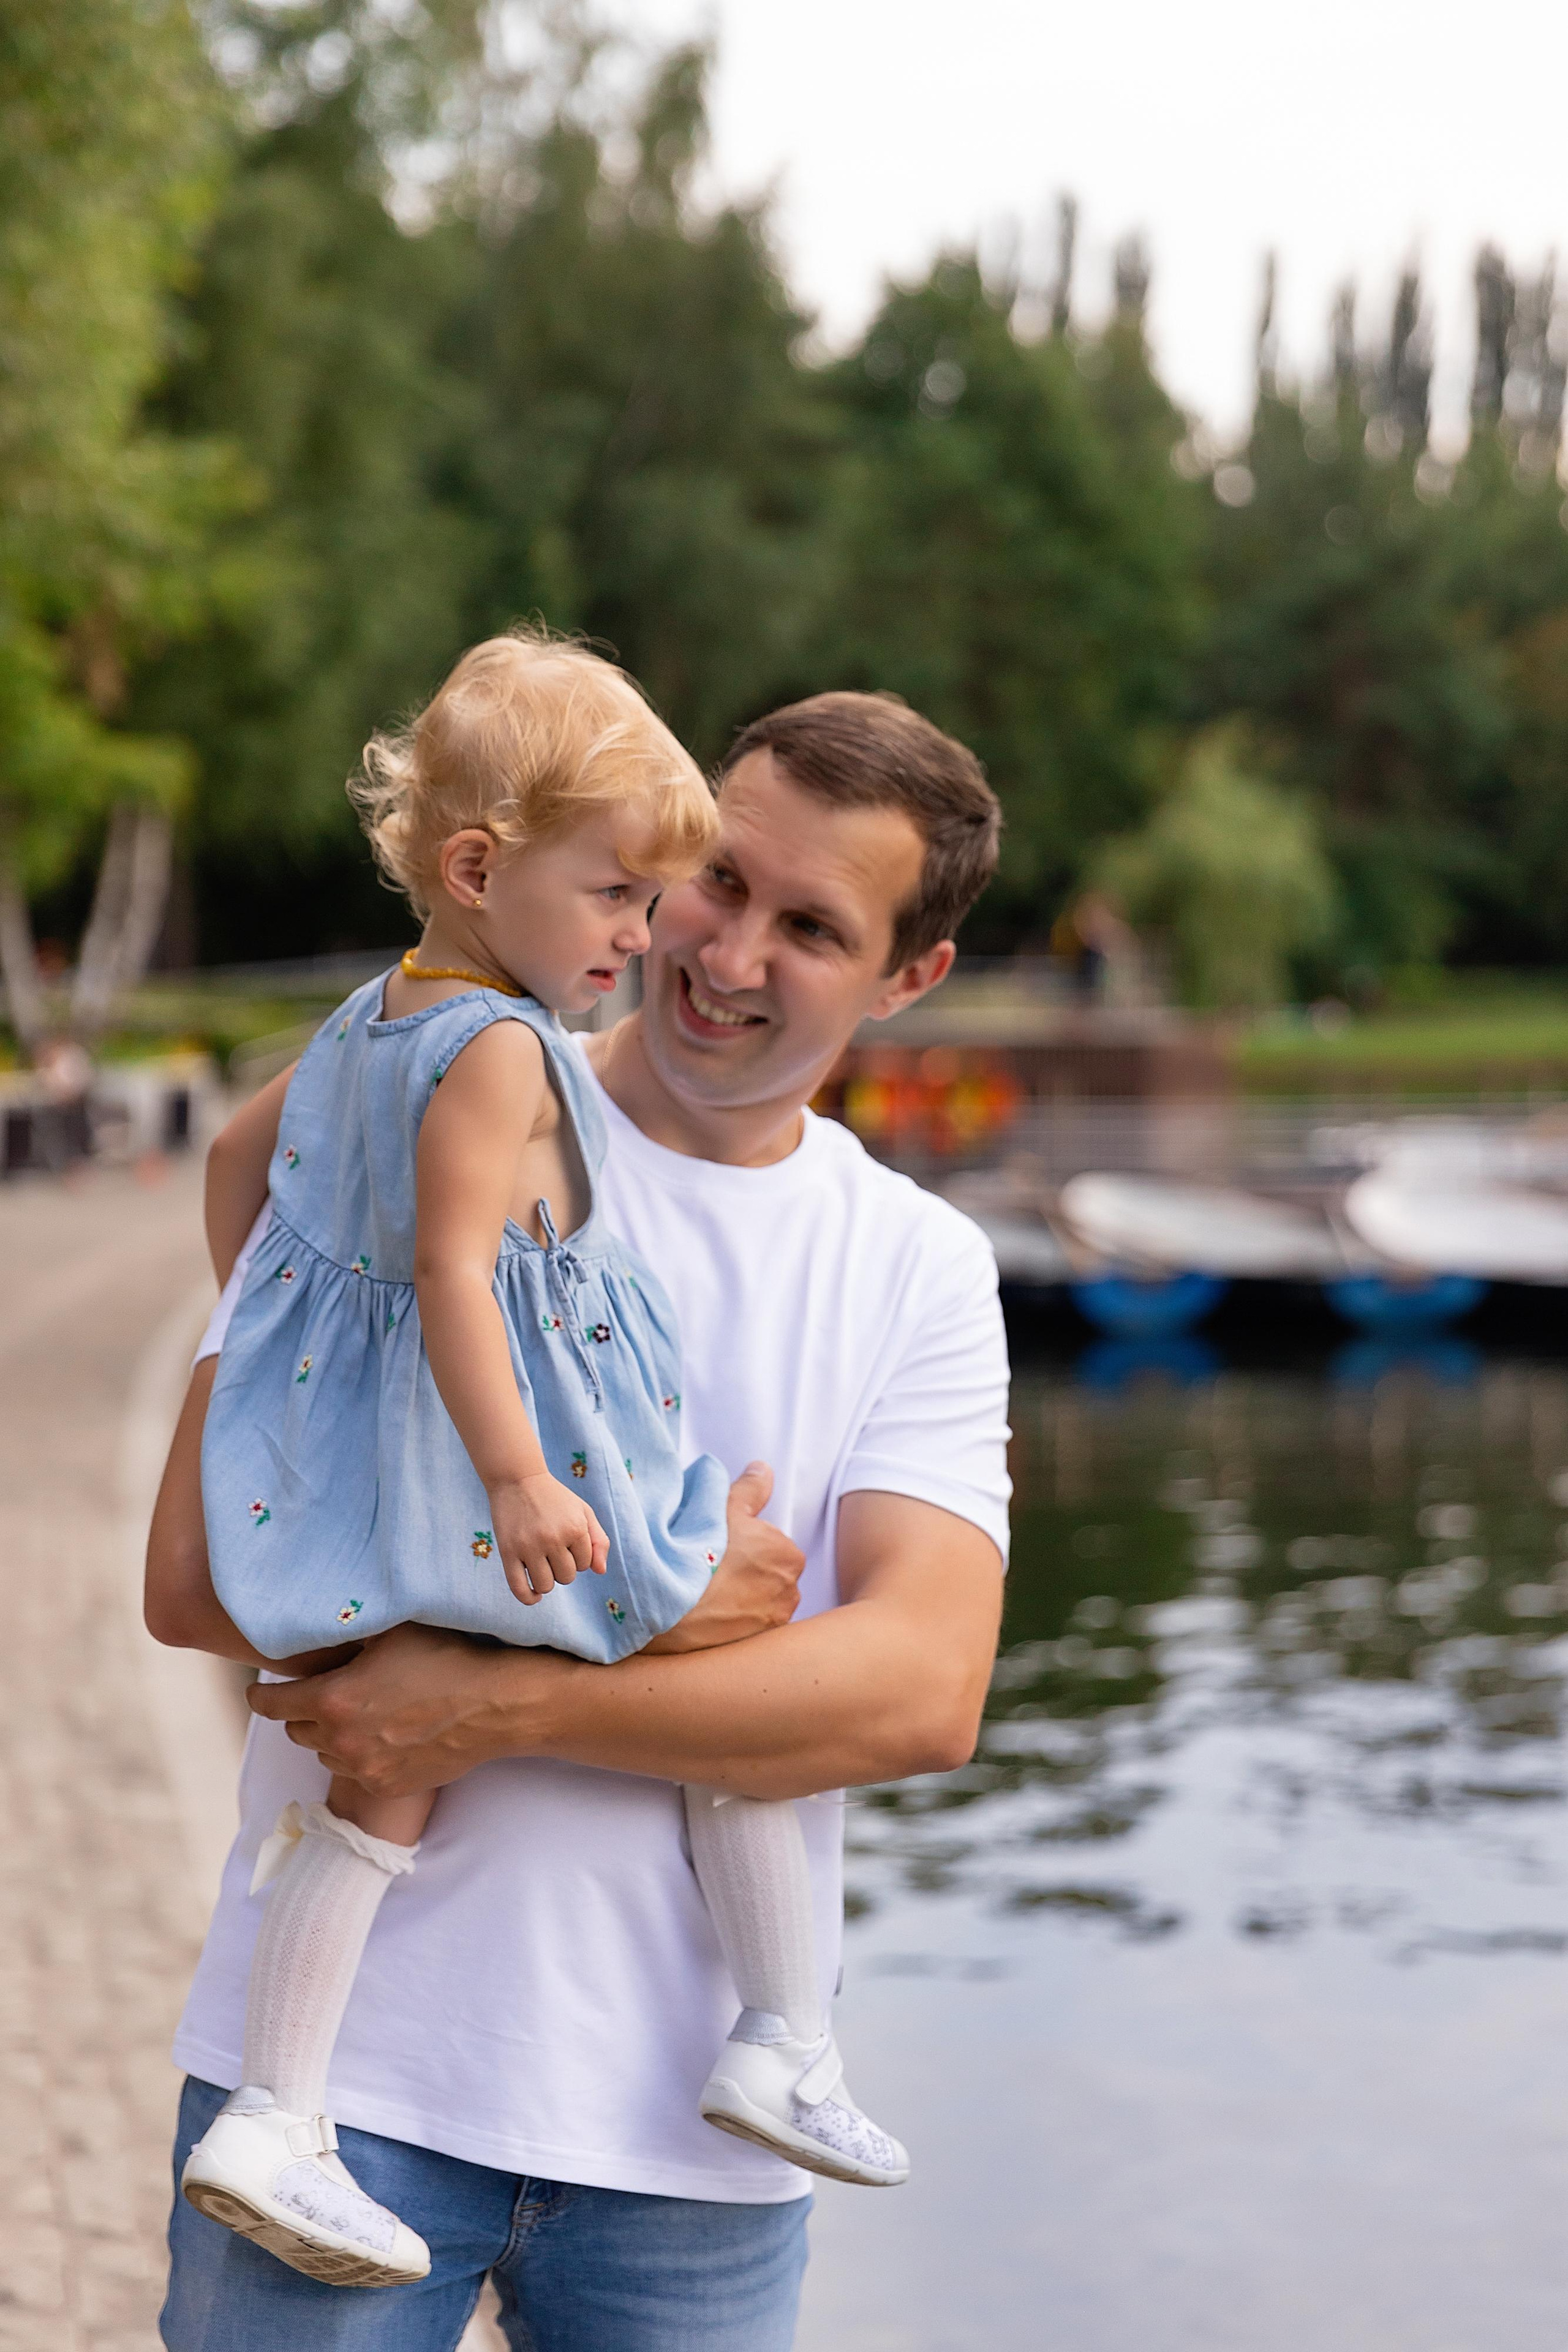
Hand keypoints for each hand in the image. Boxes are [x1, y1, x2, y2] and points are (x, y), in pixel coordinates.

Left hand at [246, 1623, 570, 1795]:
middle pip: (295, 1731)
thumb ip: (347, 1635)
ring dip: (332, 1736)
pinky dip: (362, 1756)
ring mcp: (363, 1770)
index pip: (270, 1704)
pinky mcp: (387, 1786)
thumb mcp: (390, 1633)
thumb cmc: (444, 1657)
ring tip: (361, 1714)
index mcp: (331, 1700)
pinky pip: (357, 1773)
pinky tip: (388, 1734)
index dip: (261, 1695)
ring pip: (326, 1754)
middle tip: (323, 1694)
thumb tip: (318, 1623)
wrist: (493, 1705)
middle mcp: (340, 1741)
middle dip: (302, 1712)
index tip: (260, 1690)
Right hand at [490, 1471, 608, 1603]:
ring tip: (542, 1565)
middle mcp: (553, 1538)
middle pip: (567, 1577)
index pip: (585, 1563)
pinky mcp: (507, 1552)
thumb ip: (598, 1540)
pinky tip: (535, 1595)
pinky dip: (529, 1598)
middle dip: (563, 1569)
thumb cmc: (555, 1498)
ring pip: (546, 1585)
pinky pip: (519, 1588)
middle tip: (553, 1551)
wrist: (518, 1479)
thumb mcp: (583, 1511)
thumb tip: (600, 1572)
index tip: (567, 1541)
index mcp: (575, 1528)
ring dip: (547, 1581)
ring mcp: (528, 1546)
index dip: (578, 1556)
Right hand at [644, 1462, 804, 1652]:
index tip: (720, 1548)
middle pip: (769, 1571)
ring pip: (761, 1597)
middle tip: (713, 1569)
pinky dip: (738, 1616)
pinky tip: (714, 1612)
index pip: (771, 1543)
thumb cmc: (698, 1556)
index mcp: (788, 1553)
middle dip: (747, 1569)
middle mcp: (791, 1588)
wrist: (673, 1613)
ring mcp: (776, 1618)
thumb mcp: (723, 1510)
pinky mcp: (761, 1643)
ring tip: (711, 1592)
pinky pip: (753, 1622)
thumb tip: (763, 1469)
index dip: (743, 1543)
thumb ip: (749, 1488)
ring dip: (743, 1594)